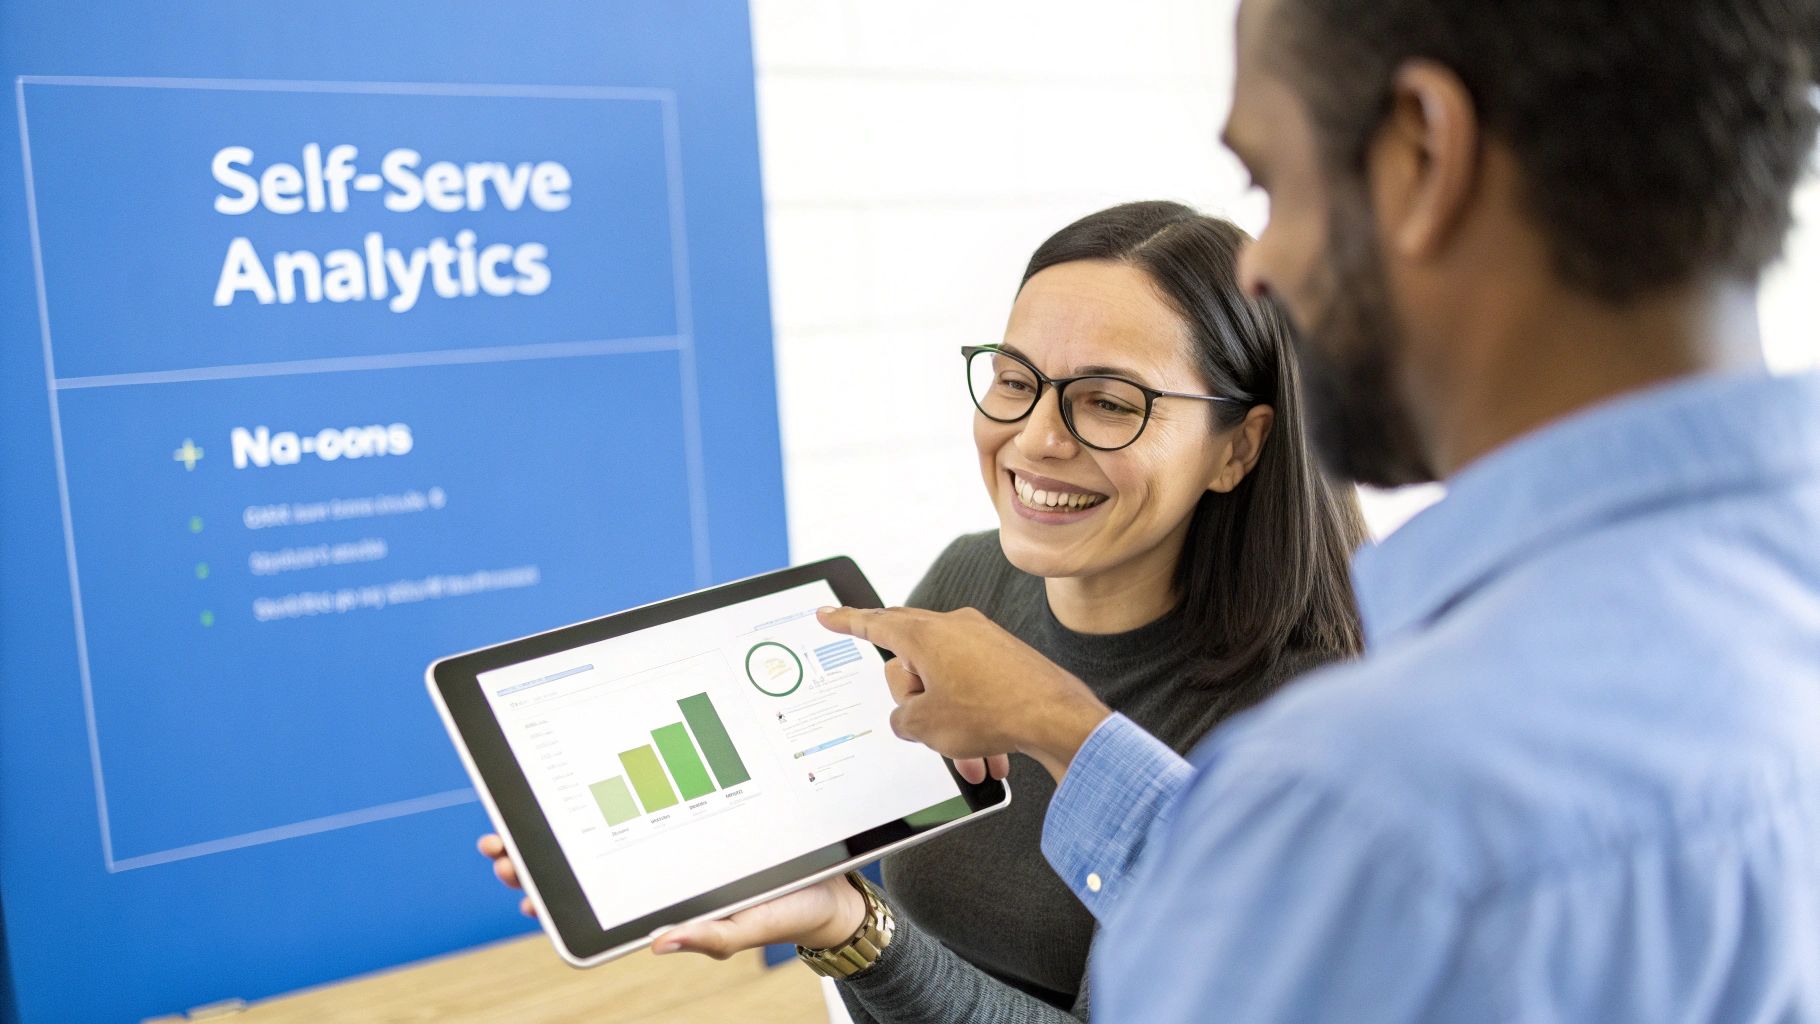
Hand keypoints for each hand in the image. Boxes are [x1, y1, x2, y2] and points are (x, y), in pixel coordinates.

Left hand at [478, 834, 866, 955]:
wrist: (832, 888)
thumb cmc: (790, 910)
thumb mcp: (752, 925)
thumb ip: (712, 936)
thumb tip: (661, 942)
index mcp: (661, 906)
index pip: (592, 902)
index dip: (547, 889)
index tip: (513, 872)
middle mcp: (656, 879)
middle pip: (582, 869)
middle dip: (535, 858)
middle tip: (497, 847)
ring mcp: (668, 851)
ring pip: (598, 841)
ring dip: (555, 835)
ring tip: (515, 833)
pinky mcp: (688, 824)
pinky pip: (636, 811)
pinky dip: (600, 804)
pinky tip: (579, 791)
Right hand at [818, 605, 1110, 781]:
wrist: (1058, 719)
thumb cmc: (995, 713)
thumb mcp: (924, 725)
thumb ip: (901, 717)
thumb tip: (911, 714)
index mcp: (926, 634)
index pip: (874, 624)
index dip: (845, 622)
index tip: (826, 613)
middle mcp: (954, 628)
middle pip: (913, 666)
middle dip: (917, 705)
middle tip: (926, 729)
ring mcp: (984, 641)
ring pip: (947, 686)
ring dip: (952, 726)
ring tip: (970, 757)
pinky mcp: (1006, 659)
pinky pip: (976, 690)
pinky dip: (977, 723)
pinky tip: (991, 756)